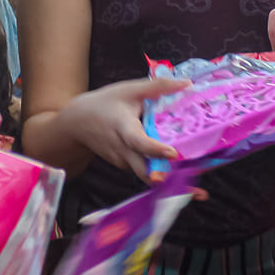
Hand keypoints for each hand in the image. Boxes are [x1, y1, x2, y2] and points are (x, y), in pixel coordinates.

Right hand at [57, 77, 186, 180]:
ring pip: (147, 175)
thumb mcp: (129, 90)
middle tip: (195, 190)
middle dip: (169, 181)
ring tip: (198, 191)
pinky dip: (161, 174)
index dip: (156, 149)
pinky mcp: (125, 166)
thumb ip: (158, 86)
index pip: (139, 142)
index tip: (173, 153)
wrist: (77, 123)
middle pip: (146, 171)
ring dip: (170, 182)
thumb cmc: (105, 103)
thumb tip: (187, 83)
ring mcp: (123, 161)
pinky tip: (181, 175)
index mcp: (124, 129)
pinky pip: (145, 172)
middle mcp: (123, 150)